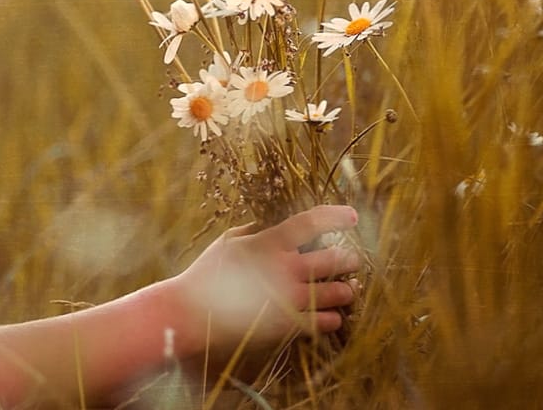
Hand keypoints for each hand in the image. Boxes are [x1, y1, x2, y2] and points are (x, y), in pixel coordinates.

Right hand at [161, 204, 361, 356]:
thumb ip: (257, 229)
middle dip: (349, 258)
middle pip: (334, 258)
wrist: (191, 314)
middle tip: (352, 259)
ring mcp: (288, 299)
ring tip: (348, 289)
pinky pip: (325, 322)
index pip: (311, 222)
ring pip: (337, 292)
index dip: (336, 215)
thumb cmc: (207, 273)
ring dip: (347, 290)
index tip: (352, 216)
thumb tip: (278, 220)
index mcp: (268, 243)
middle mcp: (284, 268)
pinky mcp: (288, 326)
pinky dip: (334, 318)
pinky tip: (333, 316)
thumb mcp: (229, 241)